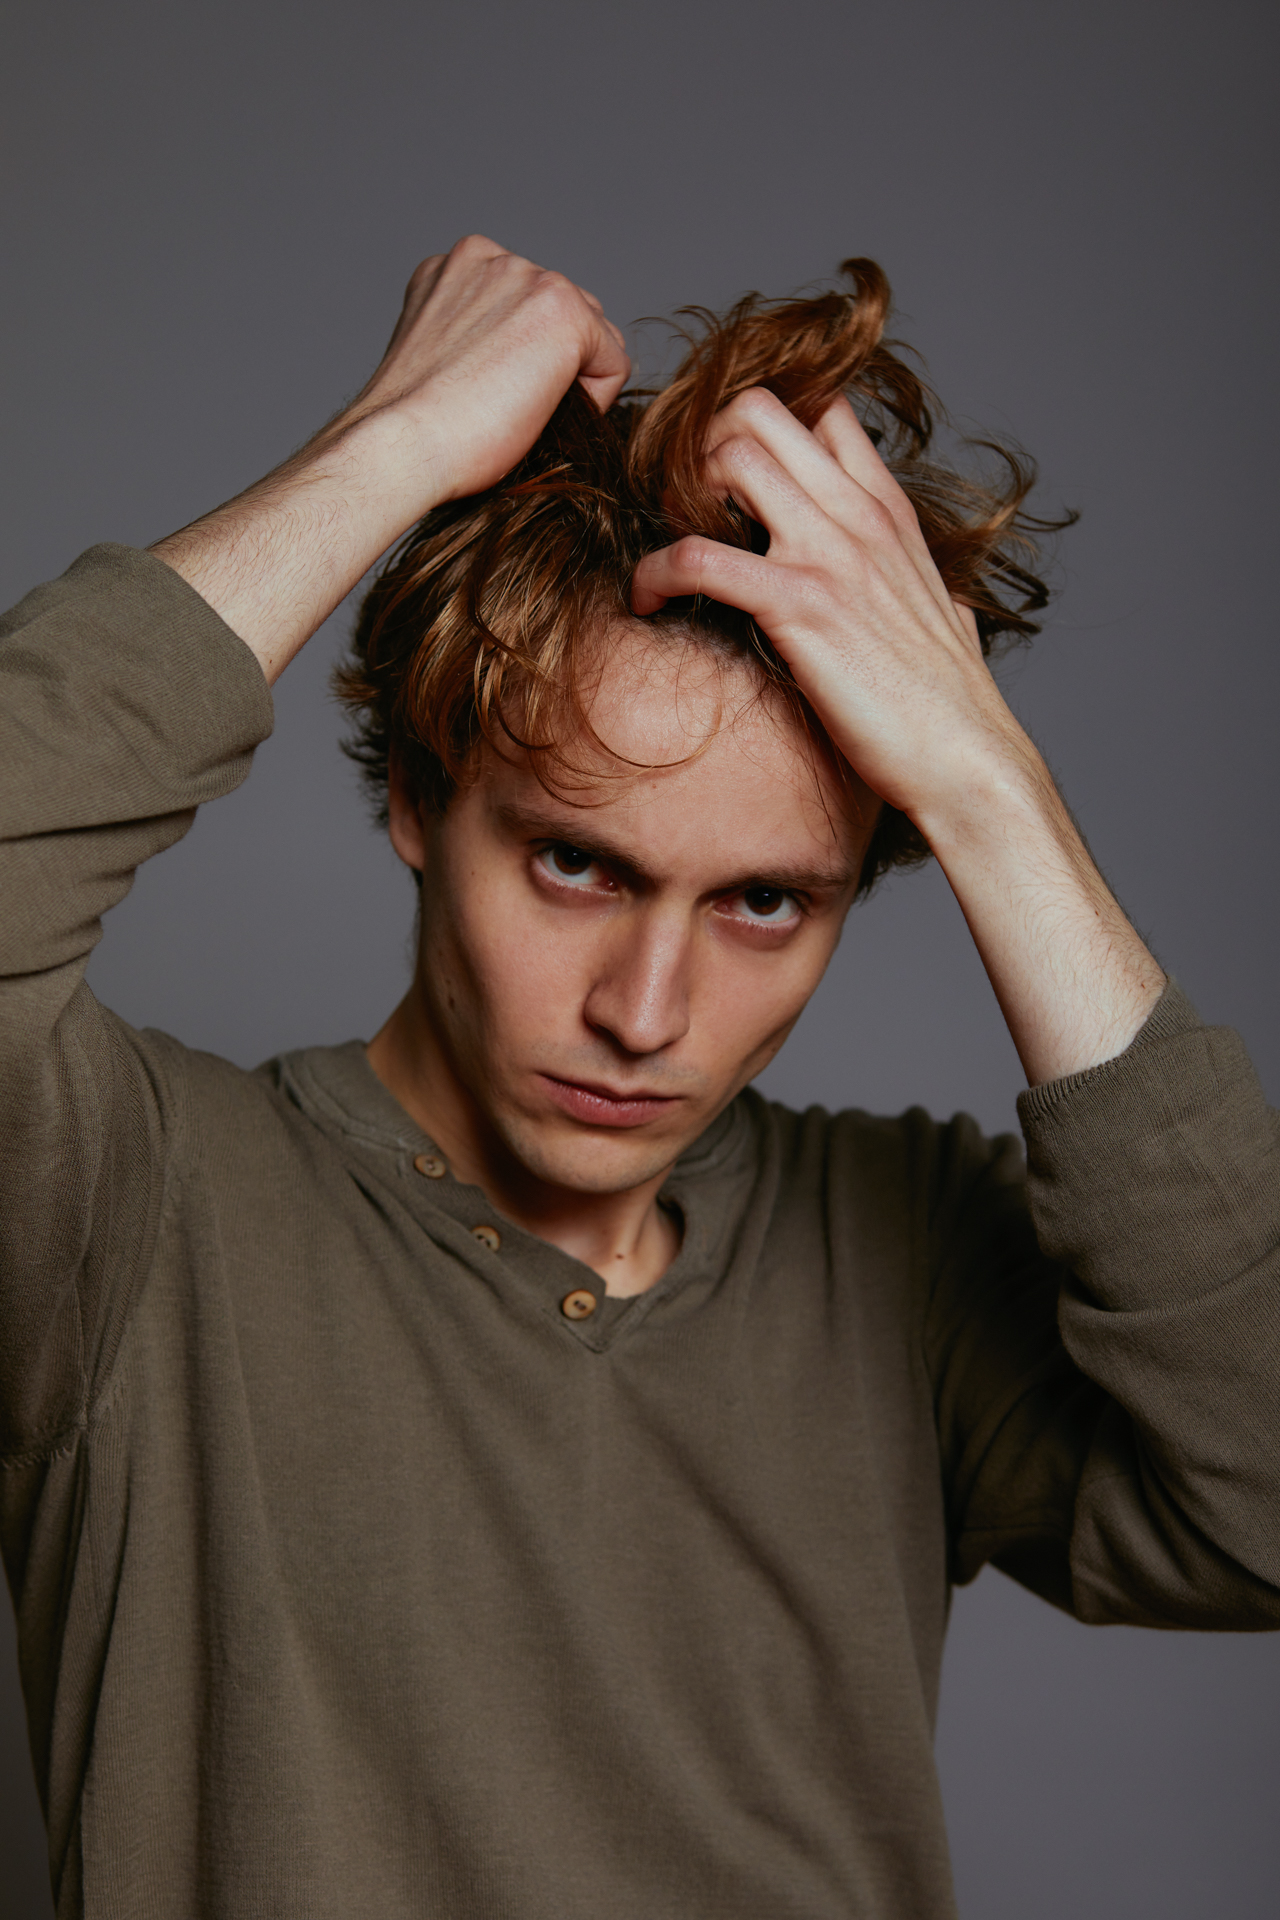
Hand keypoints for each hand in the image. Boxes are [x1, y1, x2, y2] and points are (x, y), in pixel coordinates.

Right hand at [342, 235, 631, 507]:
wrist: (401, 446)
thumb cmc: (414, 428)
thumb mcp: (445, 361)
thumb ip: (481, 340)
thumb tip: (530, 367)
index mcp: (456, 267)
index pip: (527, 306)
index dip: (525, 362)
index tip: (491, 396)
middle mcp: (492, 258)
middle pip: (567, 313)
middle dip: (555, 364)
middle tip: (510, 412)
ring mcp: (530, 278)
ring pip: (593, 335)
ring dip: (572, 380)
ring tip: (520, 415)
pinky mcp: (564, 312)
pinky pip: (614, 363)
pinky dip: (595, 400)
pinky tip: (541, 417)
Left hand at [631, 386, 1022, 830]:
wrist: (967, 760)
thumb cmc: (949, 703)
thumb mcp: (943, 611)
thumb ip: (919, 583)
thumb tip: (938, 595)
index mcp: (886, 510)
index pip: (821, 409)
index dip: (754, 429)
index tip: (719, 480)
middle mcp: (857, 515)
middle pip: (758, 410)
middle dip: (699, 444)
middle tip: (677, 507)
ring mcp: (829, 555)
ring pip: (728, 458)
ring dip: (672, 496)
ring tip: (664, 552)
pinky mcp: (800, 606)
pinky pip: (698, 557)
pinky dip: (653, 573)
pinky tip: (646, 602)